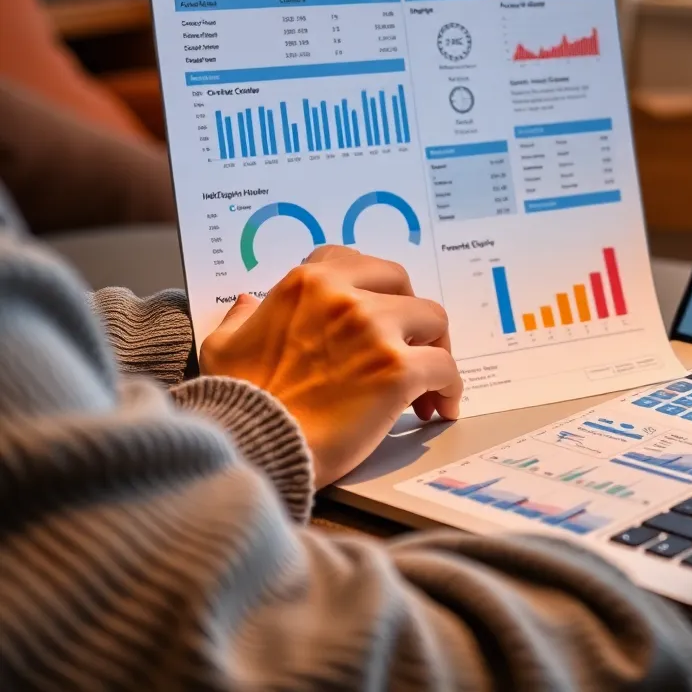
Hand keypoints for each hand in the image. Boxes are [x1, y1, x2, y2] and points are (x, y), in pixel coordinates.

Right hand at [200, 246, 461, 487]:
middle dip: (407, 313)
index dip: (372, 287)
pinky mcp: (397, 370)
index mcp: (306, 284)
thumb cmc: (236, 403)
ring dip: (434, 347)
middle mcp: (344, 296)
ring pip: (433, 320)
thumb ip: (241, 319)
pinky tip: (439, 406)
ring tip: (426, 382)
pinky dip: (449, 386)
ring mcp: (374, 330)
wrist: (252, 449)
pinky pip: (444, 366)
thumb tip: (246, 303)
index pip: (356, 262)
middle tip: (407, 346)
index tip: (377, 311)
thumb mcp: (222, 348)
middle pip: (402, 283)